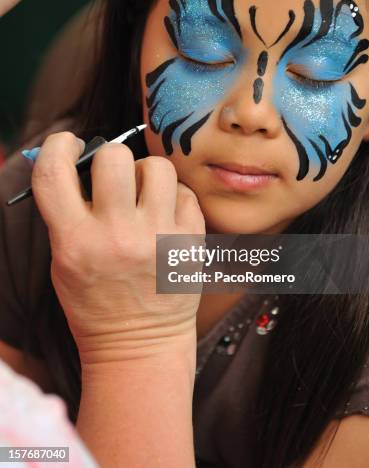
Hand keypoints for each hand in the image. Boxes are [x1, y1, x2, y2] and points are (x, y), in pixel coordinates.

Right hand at [31, 132, 205, 363]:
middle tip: (113, 176)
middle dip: (110, 158)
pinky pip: (184, 191)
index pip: (54, 172)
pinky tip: (164, 216)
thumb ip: (67, 213)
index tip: (70, 145)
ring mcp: (159, 238)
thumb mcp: (65, 260)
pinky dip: (172, 197)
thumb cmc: (96, 302)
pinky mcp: (191, 241)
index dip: (58, 145)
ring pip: (156, 167)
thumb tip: (76, 161)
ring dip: (146, 173)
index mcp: (75, 242)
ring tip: (142, 194)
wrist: (139, 346)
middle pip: (113, 157)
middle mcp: (118, 236)